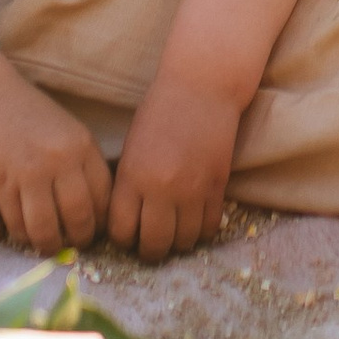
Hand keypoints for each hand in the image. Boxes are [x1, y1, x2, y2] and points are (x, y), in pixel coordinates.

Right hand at [0, 41, 111, 251]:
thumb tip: (97, 208)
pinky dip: (21, 235)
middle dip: (79, 239)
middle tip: (73, 245)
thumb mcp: (68, 131)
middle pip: (80, 218)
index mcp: (83, 145)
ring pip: (48, 229)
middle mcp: (61, 160)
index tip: (94, 229)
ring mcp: (31, 173)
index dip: (101, 221)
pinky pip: (18, 223)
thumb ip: (83, 163)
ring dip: (49, 244)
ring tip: (48, 246)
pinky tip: (23, 233)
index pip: (104, 197)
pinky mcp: (3, 184)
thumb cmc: (29, 115)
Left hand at [108, 77, 243, 259]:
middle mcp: (161, 189)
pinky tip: (195, 221)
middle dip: (149, 250)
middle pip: (154, 245)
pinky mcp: (217, 188)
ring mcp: (192, 191)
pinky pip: (209, 228)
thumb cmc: (160, 112)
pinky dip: (202, 231)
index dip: (122, 239)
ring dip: (177, 243)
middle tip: (151, 243)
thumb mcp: (132, 147)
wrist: (202, 88)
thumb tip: (126, 220)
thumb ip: (128, 185)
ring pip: (184, 242)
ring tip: (174, 233)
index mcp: (132, 176)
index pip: (121, 231)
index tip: (127, 234)